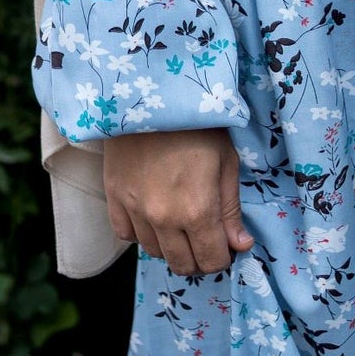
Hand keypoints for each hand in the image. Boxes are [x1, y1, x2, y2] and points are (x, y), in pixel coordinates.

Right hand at [102, 127, 253, 274]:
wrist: (152, 91)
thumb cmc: (197, 122)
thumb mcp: (226, 159)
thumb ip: (231, 208)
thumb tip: (241, 245)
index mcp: (198, 210)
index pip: (212, 260)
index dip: (223, 256)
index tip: (225, 244)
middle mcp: (164, 218)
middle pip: (183, 264)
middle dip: (199, 258)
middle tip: (205, 237)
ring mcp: (135, 209)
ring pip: (155, 252)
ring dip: (171, 246)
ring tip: (180, 222)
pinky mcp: (114, 197)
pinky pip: (125, 235)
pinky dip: (141, 232)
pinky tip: (152, 215)